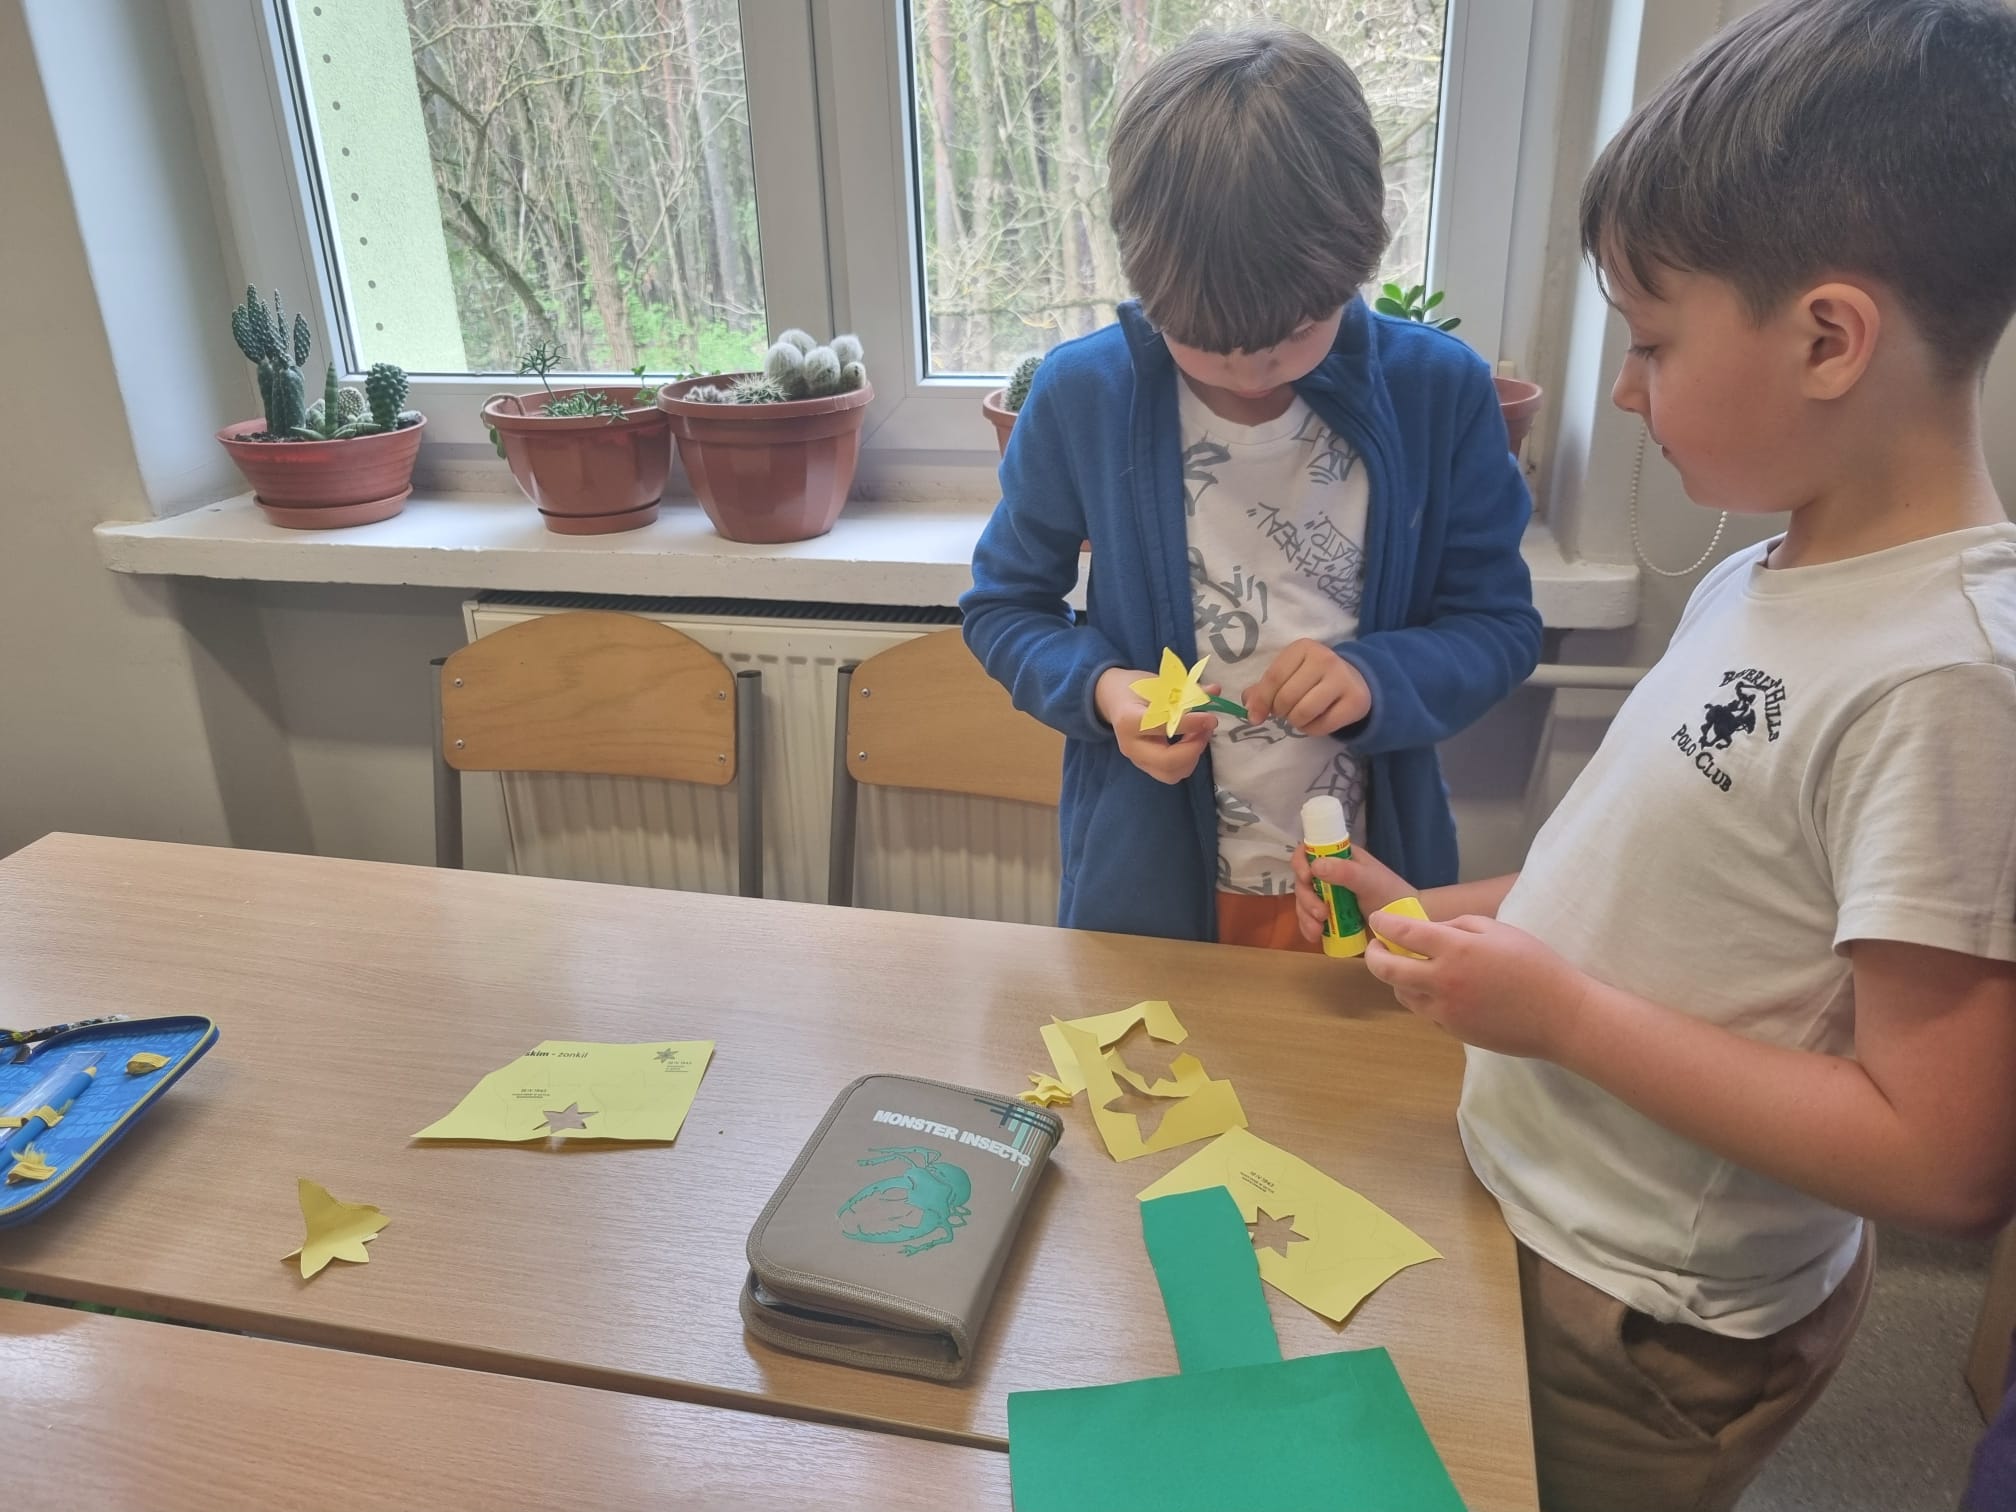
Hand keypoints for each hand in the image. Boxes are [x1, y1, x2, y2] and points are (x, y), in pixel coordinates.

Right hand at [1096, 666, 1216, 784]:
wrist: (1113, 700)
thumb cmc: (1135, 688)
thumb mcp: (1159, 684)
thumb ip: (1186, 690)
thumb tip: (1215, 691)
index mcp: (1129, 721)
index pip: (1163, 728)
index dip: (1191, 724)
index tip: (1211, 718)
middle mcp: (1130, 746)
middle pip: (1167, 762)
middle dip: (1194, 748)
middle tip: (1206, 729)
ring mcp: (1136, 759)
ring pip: (1171, 774)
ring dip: (1192, 757)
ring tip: (1199, 734)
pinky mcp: (1145, 765)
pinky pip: (1171, 773)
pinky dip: (1187, 760)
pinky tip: (1191, 741)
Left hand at [1244, 639, 1370, 735]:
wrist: (1354, 680)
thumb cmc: (1312, 678)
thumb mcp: (1288, 674)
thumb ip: (1264, 689)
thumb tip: (1250, 708)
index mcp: (1303, 648)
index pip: (1274, 677)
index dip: (1261, 701)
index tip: (1255, 717)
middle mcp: (1325, 659)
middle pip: (1287, 698)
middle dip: (1281, 712)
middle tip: (1288, 711)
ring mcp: (1342, 679)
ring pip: (1303, 713)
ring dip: (1296, 722)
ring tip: (1301, 715)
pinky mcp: (1355, 700)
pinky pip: (1322, 726)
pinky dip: (1313, 729)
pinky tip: (1317, 720)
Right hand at [1291, 844, 1414, 943]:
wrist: (1405, 923)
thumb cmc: (1391, 894)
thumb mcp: (1370, 880)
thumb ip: (1346, 872)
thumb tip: (1315, 866)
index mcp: (1339, 858)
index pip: (1309, 852)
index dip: (1301, 862)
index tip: (1307, 878)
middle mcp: (1329, 875)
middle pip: (1302, 881)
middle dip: (1306, 899)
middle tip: (1321, 914)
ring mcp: (1327, 897)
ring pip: (1303, 902)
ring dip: (1305, 916)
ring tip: (1319, 930)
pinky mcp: (1328, 917)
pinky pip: (1308, 919)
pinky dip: (1308, 928)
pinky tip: (1315, 937)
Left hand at [1361, 911, 1594, 1060]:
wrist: (1560, 1015)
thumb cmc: (1535, 965)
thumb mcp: (1498, 930)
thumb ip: (1458, 926)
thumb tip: (1431, 930)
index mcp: (1454, 949)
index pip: (1403, 933)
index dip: (1384, 923)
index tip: (1379, 919)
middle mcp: (1442, 981)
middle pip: (1386, 970)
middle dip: (1374, 955)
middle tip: (1377, 946)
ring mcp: (1445, 1011)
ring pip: (1402, 995)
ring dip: (1397, 979)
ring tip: (1409, 967)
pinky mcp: (1454, 1031)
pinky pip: (1426, 1012)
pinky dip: (1422, 998)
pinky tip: (1438, 989)